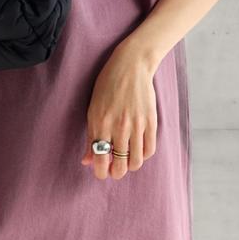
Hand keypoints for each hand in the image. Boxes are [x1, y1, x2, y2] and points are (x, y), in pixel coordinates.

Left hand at [80, 41, 157, 179]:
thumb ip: (91, 137)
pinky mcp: (151, 121)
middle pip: (120, 165)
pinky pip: (149, 150)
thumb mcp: (93, 110)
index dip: (100, 172)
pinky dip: (143, 156)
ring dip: (129, 167)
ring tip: (126, 161)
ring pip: (136, 162)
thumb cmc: (107, 86)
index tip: (101, 173)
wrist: (131, 66)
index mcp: (100, 123)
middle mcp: (119, 126)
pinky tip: (137, 151)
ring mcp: (137, 124)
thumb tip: (87, 161)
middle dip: (116, 173)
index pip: (100, 159)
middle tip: (114, 170)